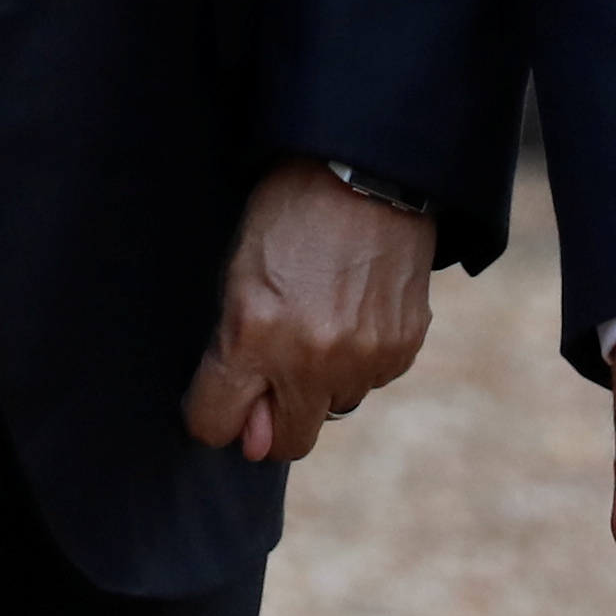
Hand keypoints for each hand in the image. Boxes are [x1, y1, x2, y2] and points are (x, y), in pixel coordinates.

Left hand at [178, 160, 434, 464]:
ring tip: (321, 317)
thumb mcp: (237, 274)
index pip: (214, 424)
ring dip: (320, 383)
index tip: (221, 399)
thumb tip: (248, 437)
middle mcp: (311, 358)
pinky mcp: (402, 349)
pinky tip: (354, 309)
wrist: (365, 173)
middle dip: (272, 422)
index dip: (213, 414)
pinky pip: (371, 381)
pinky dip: (358, 359)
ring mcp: (363, 357)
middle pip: (286, 443)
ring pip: (333, 408)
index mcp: (254, 334)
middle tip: (272, 379)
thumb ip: (232, 355)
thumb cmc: (289, 214)